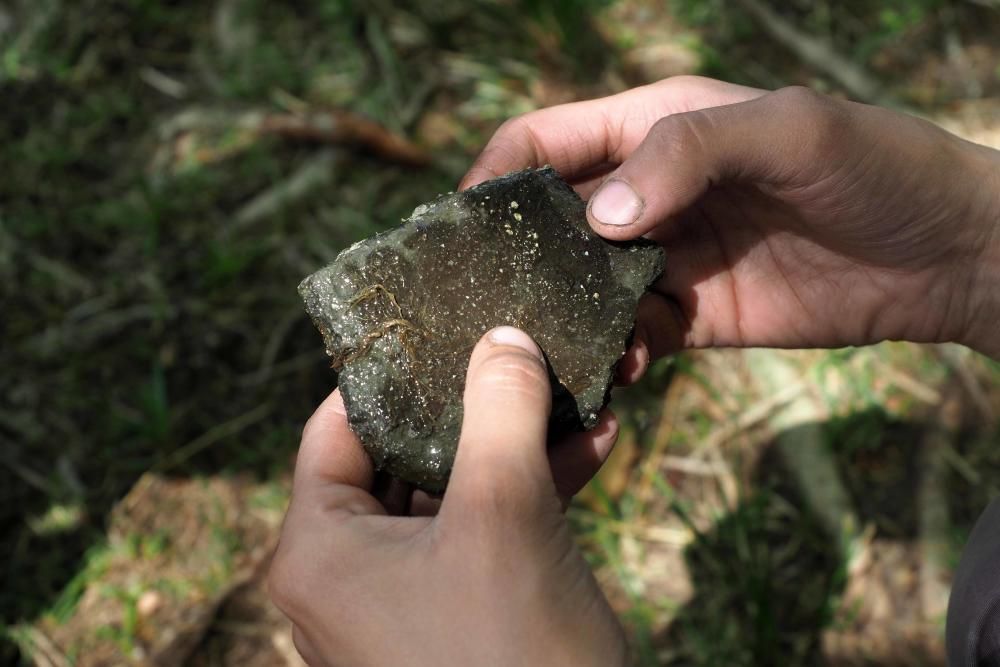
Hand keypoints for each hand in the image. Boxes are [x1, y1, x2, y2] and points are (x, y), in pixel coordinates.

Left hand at [269, 327, 627, 666]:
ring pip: (452, 495)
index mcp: (320, 548)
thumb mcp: (506, 515)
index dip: (391, 374)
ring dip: (516, 447)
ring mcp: (401, 602)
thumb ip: (499, 414)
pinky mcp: (454, 620)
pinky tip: (593, 450)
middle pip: (401, 457)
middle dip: (474, 407)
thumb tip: (502, 337)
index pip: (336, 427)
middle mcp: (347, 575)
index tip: (443, 325)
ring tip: (576, 394)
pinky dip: (531, 495)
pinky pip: (482, 538)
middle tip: (521, 353)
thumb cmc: (513, 653)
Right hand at [462, 76, 999, 361]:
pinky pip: (632, 335)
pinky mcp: (695, 316)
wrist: (948, 255)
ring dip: (563, 316)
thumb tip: (598, 218)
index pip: (548, 139)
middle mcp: (650, 191)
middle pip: (554, 221)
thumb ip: (688, 153)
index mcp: (655, 127)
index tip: (459, 223)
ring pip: (585, 287)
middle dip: (517, 257)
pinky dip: (614, 353)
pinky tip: (621, 368)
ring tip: (554, 346)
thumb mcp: (788, 130)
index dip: (496, 173)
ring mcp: (670, 256)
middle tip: (486, 304)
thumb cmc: (876, 167)